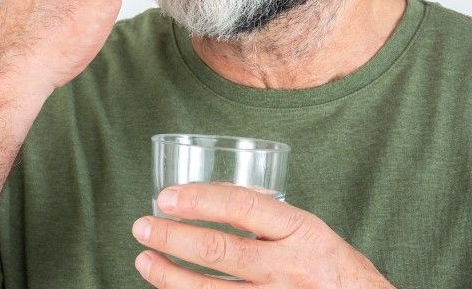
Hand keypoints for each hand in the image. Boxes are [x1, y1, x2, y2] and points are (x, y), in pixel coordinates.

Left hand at [131, 183, 395, 287]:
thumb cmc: (330, 267)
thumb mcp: (309, 232)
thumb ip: (268, 218)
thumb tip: (209, 195)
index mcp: (301, 230)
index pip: (242, 206)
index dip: (199, 199)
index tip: (165, 197)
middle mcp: (290, 266)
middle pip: (219, 250)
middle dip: (172, 237)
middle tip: (141, 227)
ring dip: (169, 276)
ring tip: (144, 260)